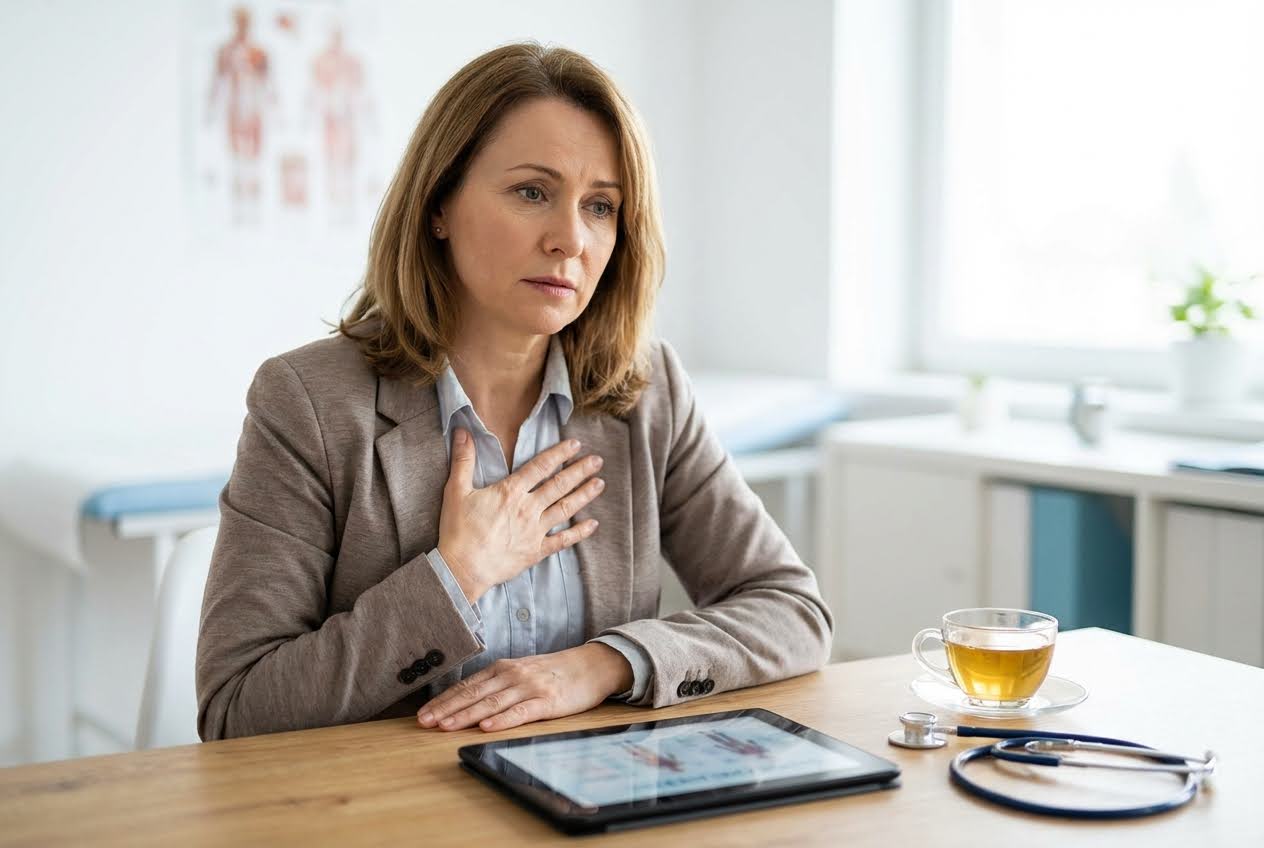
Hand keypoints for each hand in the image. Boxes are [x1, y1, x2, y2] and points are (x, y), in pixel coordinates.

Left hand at [417, 643, 633, 731]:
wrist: (590, 666)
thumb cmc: (553, 672)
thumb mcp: (521, 672)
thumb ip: (496, 684)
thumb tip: (465, 700)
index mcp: (503, 668)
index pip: (466, 686)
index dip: (443, 700)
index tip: (423, 714)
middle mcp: (512, 675)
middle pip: (473, 694)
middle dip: (446, 709)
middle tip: (424, 723)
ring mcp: (529, 688)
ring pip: (491, 703)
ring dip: (466, 716)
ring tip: (446, 727)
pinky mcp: (547, 701)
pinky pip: (521, 712)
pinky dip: (502, 720)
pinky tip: (487, 727)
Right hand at [437, 430, 603, 603]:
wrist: (462, 568)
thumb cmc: (458, 530)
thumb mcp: (456, 490)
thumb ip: (463, 459)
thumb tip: (462, 430)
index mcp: (510, 492)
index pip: (540, 467)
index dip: (559, 454)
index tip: (575, 444)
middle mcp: (527, 509)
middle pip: (559, 485)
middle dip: (580, 471)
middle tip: (598, 460)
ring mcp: (534, 531)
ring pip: (565, 509)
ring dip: (584, 495)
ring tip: (600, 484)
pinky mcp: (536, 552)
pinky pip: (562, 541)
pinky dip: (579, 533)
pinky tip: (593, 524)